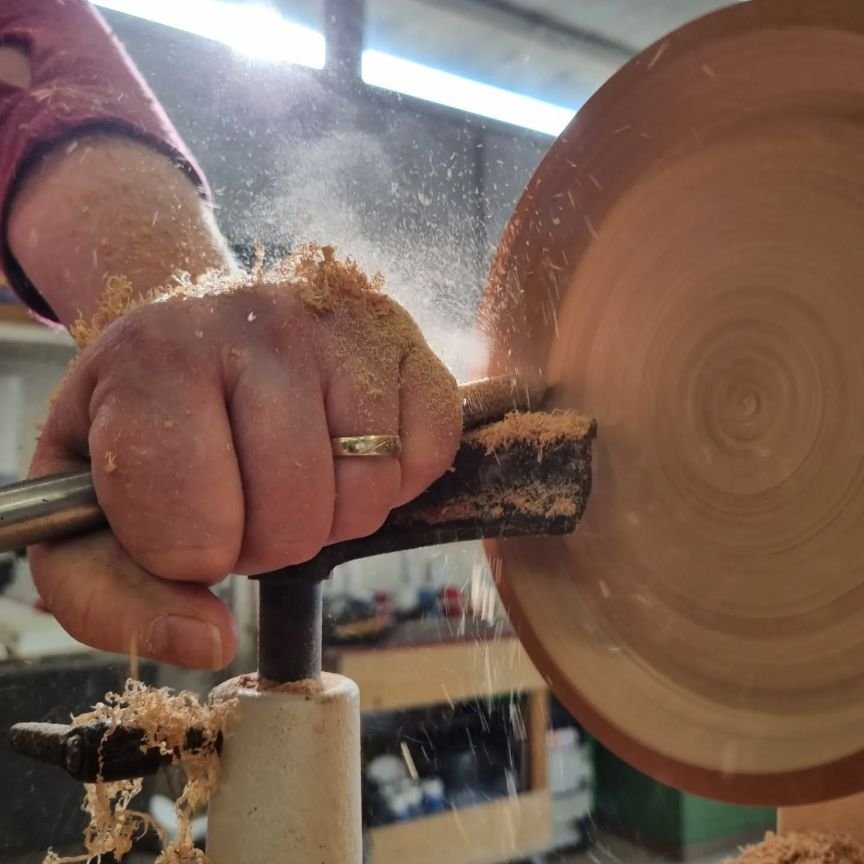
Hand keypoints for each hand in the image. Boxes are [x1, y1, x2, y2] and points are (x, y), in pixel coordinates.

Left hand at [28, 272, 460, 668]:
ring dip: (331, 518)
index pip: (192, 533)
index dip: (191, 560)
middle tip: (243, 504)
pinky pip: (428, 452)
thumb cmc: (143, 425)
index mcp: (150, 361)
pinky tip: (345, 453)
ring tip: (292, 478)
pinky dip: (392, 483)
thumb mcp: (79, 510)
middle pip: (293, 517)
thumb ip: (110, 597)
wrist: (195, 331)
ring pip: (367, 491)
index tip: (180, 523)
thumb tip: (210, 643)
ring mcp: (337, 325)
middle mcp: (254, 322)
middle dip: (266, 544)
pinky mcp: (401, 334)